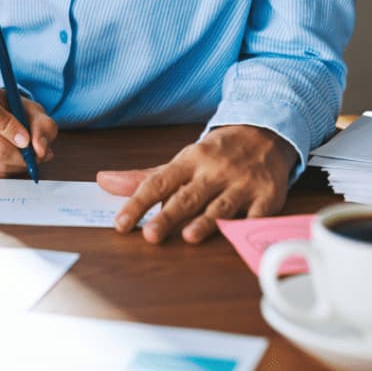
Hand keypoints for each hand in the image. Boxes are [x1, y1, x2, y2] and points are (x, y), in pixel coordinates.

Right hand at [0, 82, 56, 176]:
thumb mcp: (29, 107)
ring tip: (27, 155)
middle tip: (38, 155)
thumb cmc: (8, 108)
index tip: (26, 140)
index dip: (10, 129)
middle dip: (23, 155)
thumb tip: (41, 150)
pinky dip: (7, 170)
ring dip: (18, 164)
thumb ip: (42, 124)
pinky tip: (11, 160)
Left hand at [96, 125, 295, 243]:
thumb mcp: (183, 160)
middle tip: (151, 236)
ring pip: (221, 205)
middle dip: (169, 216)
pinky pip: (258, 213)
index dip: (138, 203)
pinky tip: (239, 238)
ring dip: (206, 221)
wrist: (265, 132)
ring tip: (189, 236)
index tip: (121, 223)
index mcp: (190, 161)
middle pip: (188, 196)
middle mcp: (214, 171)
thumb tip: (104, 181)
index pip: (158, 181)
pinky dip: (249, 226)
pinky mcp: (267, 196)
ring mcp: (242, 183)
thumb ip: (145, 177)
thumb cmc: (218, 154)